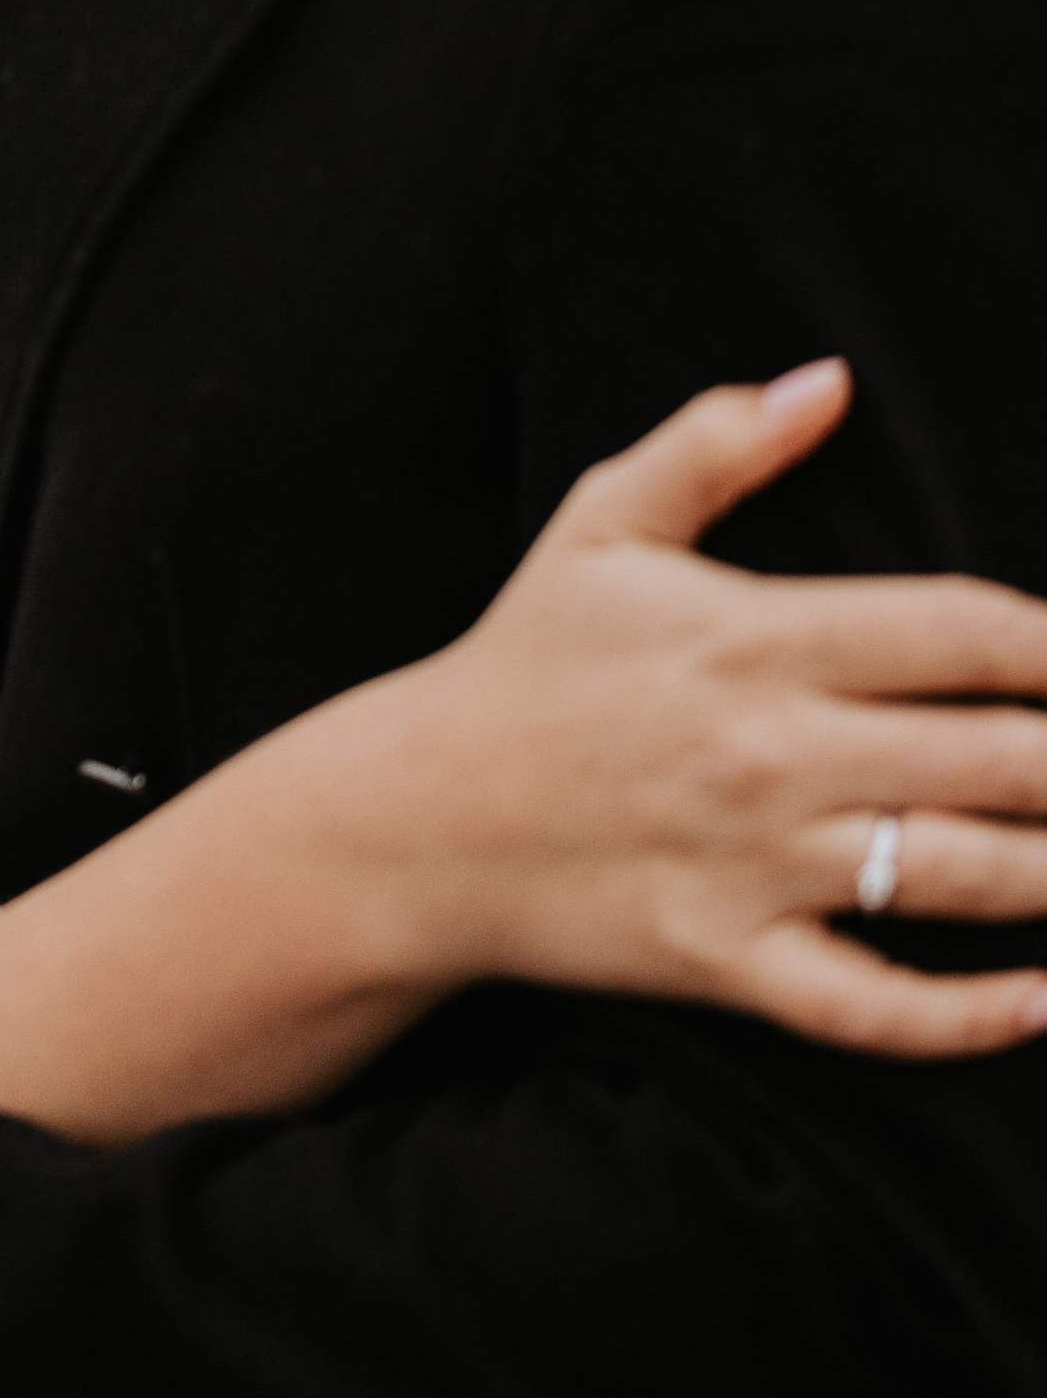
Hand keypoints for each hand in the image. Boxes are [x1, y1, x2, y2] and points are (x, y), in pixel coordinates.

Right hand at [313, 359, 1046, 1055]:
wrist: (413, 817)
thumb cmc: (523, 664)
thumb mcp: (603, 524)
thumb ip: (716, 442)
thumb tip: (829, 380)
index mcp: (758, 634)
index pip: (966, 630)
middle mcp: (774, 749)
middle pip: (1003, 757)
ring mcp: (757, 862)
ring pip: (966, 877)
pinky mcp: (731, 958)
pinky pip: (874, 1006)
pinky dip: (972, 1017)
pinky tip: (1042, 1000)